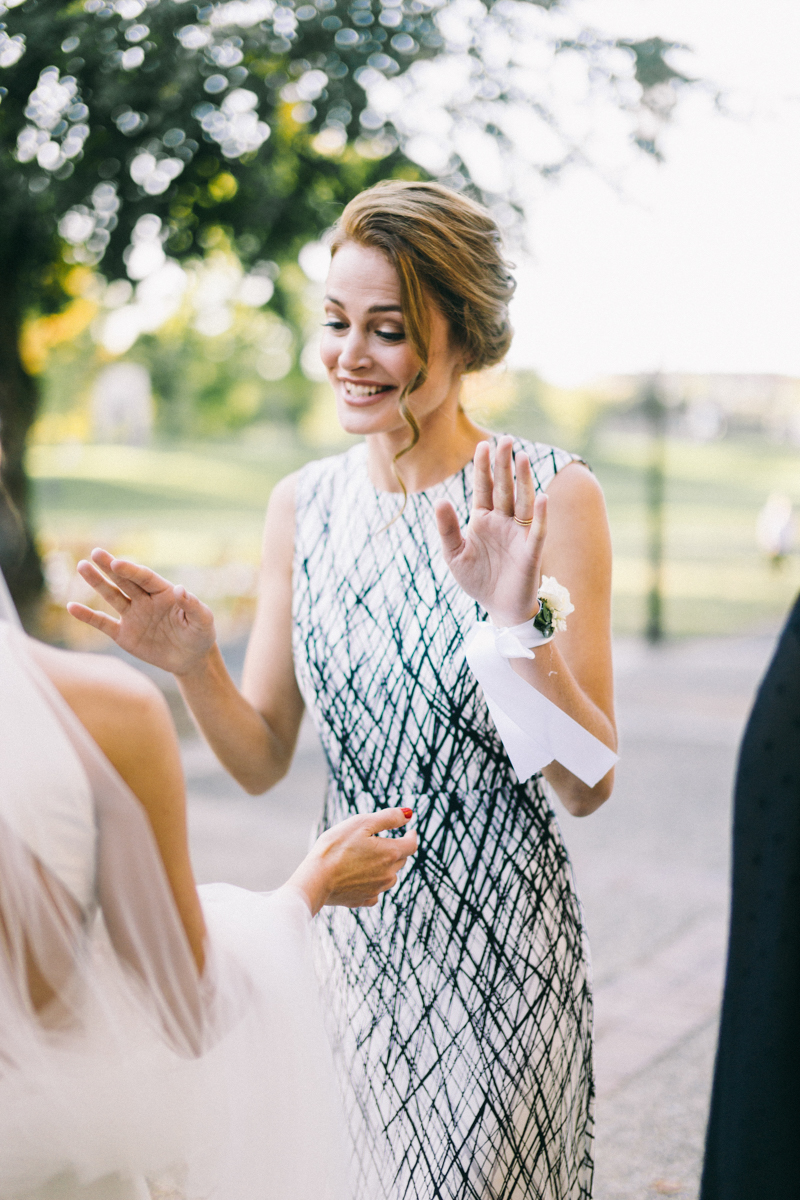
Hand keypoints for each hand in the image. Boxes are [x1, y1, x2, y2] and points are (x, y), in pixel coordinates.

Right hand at [67, 549, 216, 675]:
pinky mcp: (123, 635)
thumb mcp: (203, 621)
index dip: (131, 570)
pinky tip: (72, 607)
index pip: (145, 577)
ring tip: (82, 567)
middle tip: (95, 552)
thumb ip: (193, 605)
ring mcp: (133, 615)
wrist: (191, 659)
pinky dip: (87, 616)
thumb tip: (180, 589)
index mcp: (164, 592)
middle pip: (124, 580)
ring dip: (97, 582)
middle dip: (110, 567)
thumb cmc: (200, 635)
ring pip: (112, 595)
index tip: (117, 563)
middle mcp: (145, 599)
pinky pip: (103, 623)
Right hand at [288, 809, 418, 915]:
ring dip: (385, 867)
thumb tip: (408, 814)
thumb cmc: (336, 847)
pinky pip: (375, 892)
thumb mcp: (362, 823)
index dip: (411, 836)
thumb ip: (388, 818)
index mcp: (390, 853)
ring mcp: (376, 890)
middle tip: (383, 841)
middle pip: (400, 860)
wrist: (315, 879)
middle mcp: (388, 874)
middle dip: (396, 849)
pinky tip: (360, 878)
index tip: (409, 831)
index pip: (411, 844)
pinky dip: (372, 884)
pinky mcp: (362, 900)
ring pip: (389, 877)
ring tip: (370, 859)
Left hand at [435, 437, 546, 626]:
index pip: (483, 488)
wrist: (498, 609)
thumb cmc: (477, 580)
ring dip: (523, 481)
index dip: (483, 467)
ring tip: (523, 457)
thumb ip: (446, 528)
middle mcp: (502, 521)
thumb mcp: (454, 555)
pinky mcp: (531, 551)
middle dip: (504, 465)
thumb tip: (440, 500)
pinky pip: (538, 530)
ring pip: (522, 501)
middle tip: (506, 440)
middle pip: (504, 488)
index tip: (483, 445)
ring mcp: (518, 534)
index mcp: (482, 519)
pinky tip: (542, 497)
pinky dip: (542, 515)